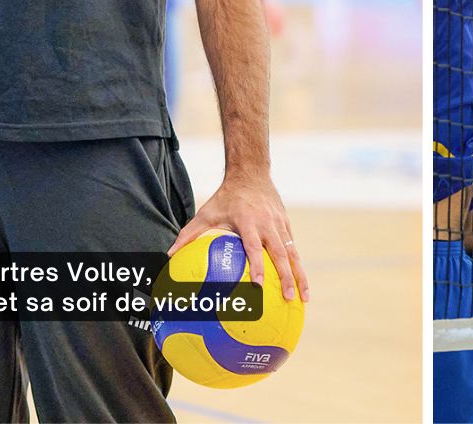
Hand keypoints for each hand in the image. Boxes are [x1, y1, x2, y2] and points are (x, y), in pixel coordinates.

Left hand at [168, 173, 310, 301]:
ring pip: (293, 253)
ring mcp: (280, 224)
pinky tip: (301, 283)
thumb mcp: (206, 212)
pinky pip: (294, 247)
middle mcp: (267, 224)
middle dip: (286, 277)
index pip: (254, 247)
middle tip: (288, 299)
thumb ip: (189, 234)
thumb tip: (169, 255)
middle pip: (280, 253)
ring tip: (303, 298)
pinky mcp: (287, 224)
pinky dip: (298, 265)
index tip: (258, 285)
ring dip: (299, 275)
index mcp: (248, 221)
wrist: (251, 173)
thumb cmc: (226, 197)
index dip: (257, 265)